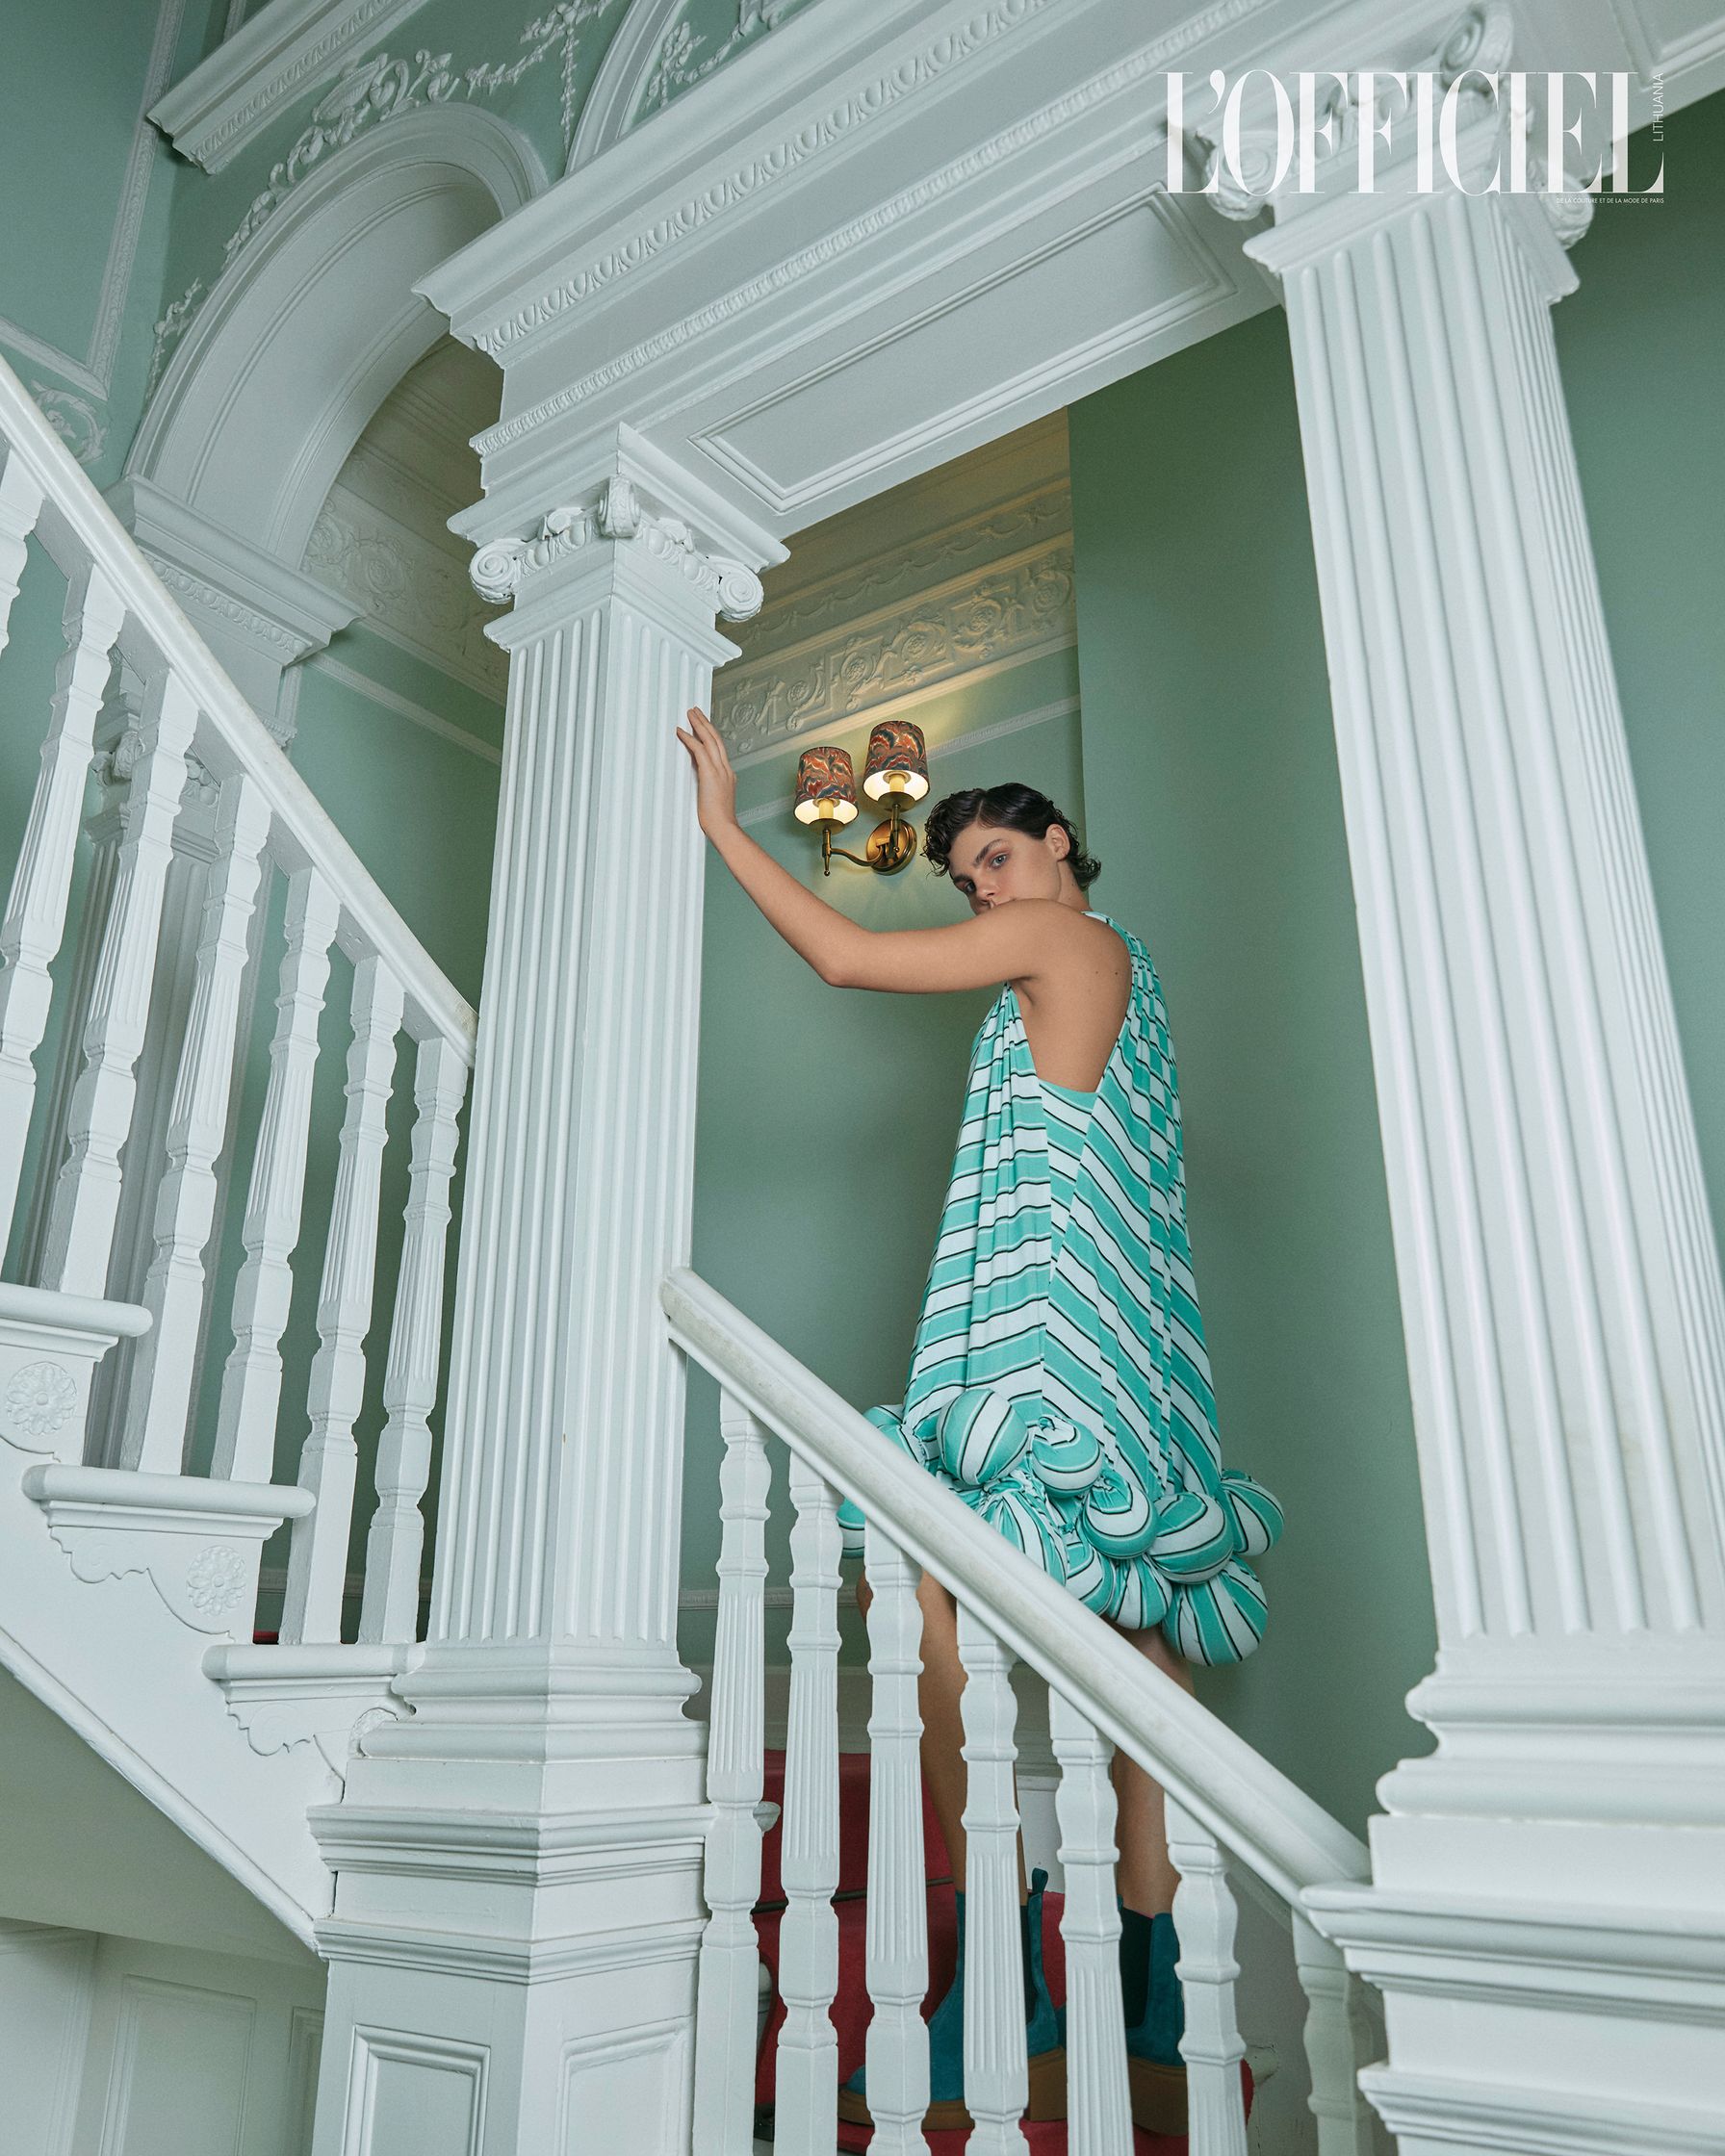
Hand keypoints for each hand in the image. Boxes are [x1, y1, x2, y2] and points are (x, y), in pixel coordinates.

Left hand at [676, 705, 738, 840]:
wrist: (724, 828)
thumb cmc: (718, 821)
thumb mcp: (715, 801)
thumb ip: (710, 789)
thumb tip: (701, 784)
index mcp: (728, 775)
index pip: (719, 749)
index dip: (710, 735)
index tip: (702, 726)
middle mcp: (725, 769)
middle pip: (716, 739)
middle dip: (705, 723)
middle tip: (695, 711)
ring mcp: (720, 770)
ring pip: (709, 740)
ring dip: (698, 724)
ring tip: (690, 713)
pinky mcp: (710, 774)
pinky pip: (699, 750)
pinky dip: (689, 739)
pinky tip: (681, 732)